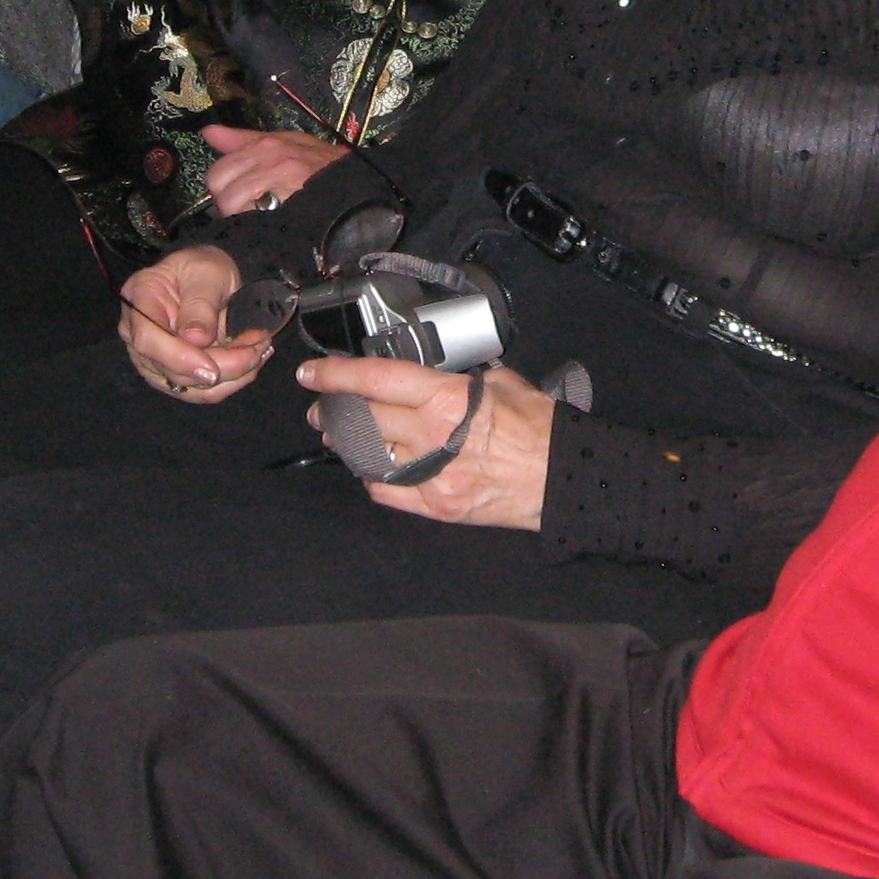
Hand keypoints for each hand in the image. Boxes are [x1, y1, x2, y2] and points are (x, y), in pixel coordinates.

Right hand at [116, 245, 271, 402]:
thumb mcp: (207, 271)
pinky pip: (200, 391)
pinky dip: (231, 381)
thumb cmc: (202, 268)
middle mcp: (137, 333)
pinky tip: (249, 361)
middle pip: (170, 369)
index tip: (213, 369)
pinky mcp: (171, 375)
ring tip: (258, 350)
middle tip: (257, 348)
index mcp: (139, 298)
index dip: (179, 358)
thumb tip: (196, 340)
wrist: (207, 278)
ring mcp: (152, 358)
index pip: (147, 338)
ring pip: (189, 387)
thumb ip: (200, 303)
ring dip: (231, 375)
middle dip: (220, 366)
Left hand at [199, 127, 350, 215]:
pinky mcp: (291, 206)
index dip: (224, 188)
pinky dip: (258, 227)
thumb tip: (209, 132)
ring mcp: (282, 182)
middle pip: (221, 191)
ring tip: (266, 217)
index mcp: (268, 144)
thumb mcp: (288, 144)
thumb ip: (245, 140)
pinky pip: (254, 221)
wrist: (362, 187)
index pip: (219, 171)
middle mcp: (272, 159)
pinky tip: (273, 225)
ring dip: (244, 218)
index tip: (238, 195)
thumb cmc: (325, 167)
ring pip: (235, 207)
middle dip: (229, 204)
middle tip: (250, 209)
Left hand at [294, 357, 555, 526]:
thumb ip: (462, 378)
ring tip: (338, 433)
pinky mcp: (436, 505)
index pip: (377, 380)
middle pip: (363, 419)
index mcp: (448, 400)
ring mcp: (431, 476)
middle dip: (333, 411)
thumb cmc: (541, 431)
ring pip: (367, 457)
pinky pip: (386, 491)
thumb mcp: (503, 384)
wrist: (564, 480)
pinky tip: (373, 466)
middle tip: (321, 406)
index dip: (337, 375)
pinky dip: (373, 476)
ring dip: (347, 443)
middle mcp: (433, 437)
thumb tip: (439, 375)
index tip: (313, 373)